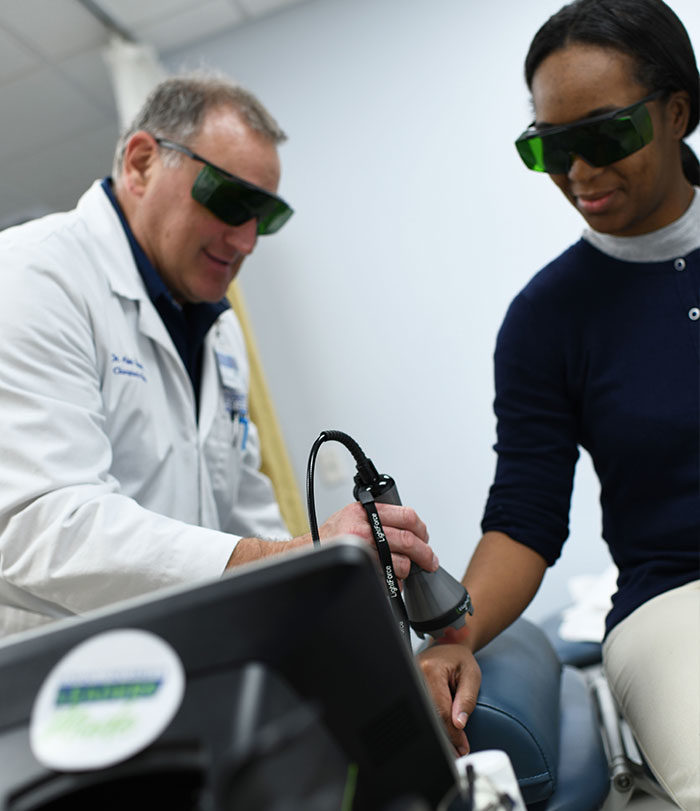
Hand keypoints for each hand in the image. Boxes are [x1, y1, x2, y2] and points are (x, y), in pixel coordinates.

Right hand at [312, 501, 437, 578]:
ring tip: (405, 570)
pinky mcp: (361, 565)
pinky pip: (389, 576)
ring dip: (408, 569)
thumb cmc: (332, 536)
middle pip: (408, 539)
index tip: (425, 538)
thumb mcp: (353, 515)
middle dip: (425, 554)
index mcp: (366, 510)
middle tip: (429, 561)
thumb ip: (378, 517)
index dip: (421, 529)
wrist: (308, 551)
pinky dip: (395, 581)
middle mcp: (364, 526)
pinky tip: (392, 579)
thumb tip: (410, 530)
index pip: (407, 516)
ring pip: (401, 560)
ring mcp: (362, 546)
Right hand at [417, 643, 480, 755]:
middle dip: (444, 737)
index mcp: (431, 670)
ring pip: (423, 714)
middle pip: (429, 715)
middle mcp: (416, 674)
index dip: (452, 732)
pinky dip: (432, 723)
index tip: (461, 746)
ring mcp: (410, 680)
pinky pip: (421, 708)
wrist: (448, 643)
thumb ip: (467, 699)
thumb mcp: (471, 675)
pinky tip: (441, 733)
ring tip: (451, 747)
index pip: (440, 709)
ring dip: (438, 732)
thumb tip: (459, 724)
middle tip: (456, 753)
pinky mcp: (410, 686)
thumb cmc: (460, 658)